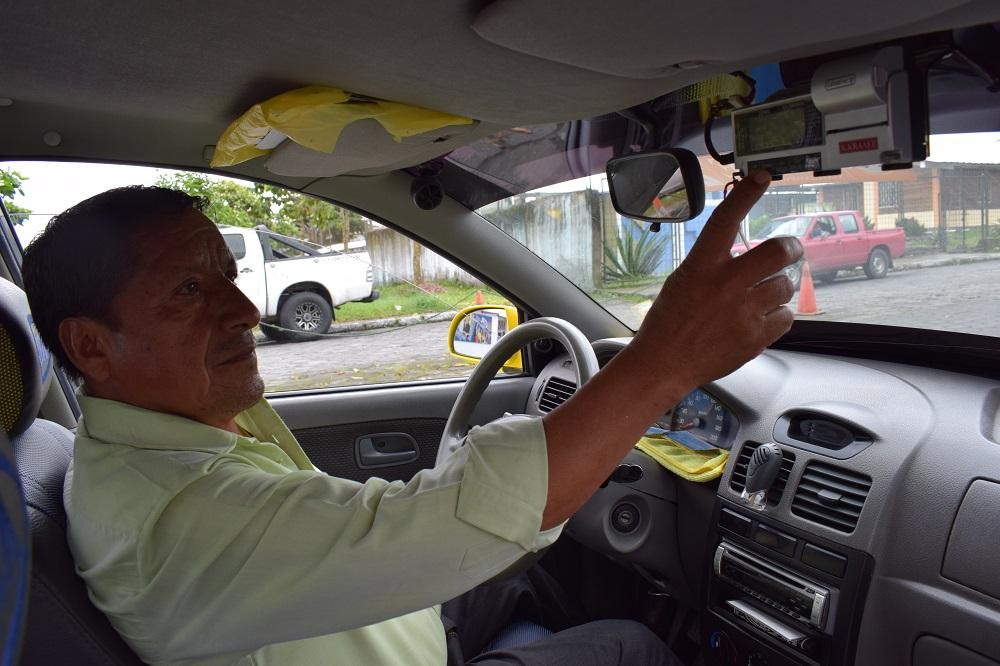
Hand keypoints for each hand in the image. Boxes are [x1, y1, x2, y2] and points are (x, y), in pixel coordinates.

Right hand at [630, 170, 802, 388]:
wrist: (664, 363)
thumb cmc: (669, 322)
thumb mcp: (682, 281)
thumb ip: (712, 265)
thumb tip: (743, 254)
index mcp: (701, 266)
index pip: (726, 220)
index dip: (746, 194)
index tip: (762, 177)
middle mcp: (725, 284)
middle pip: (778, 252)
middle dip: (791, 248)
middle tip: (790, 250)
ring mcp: (743, 311)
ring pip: (785, 286)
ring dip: (778, 289)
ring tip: (760, 299)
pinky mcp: (755, 337)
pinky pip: (785, 317)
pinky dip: (777, 317)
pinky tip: (759, 321)